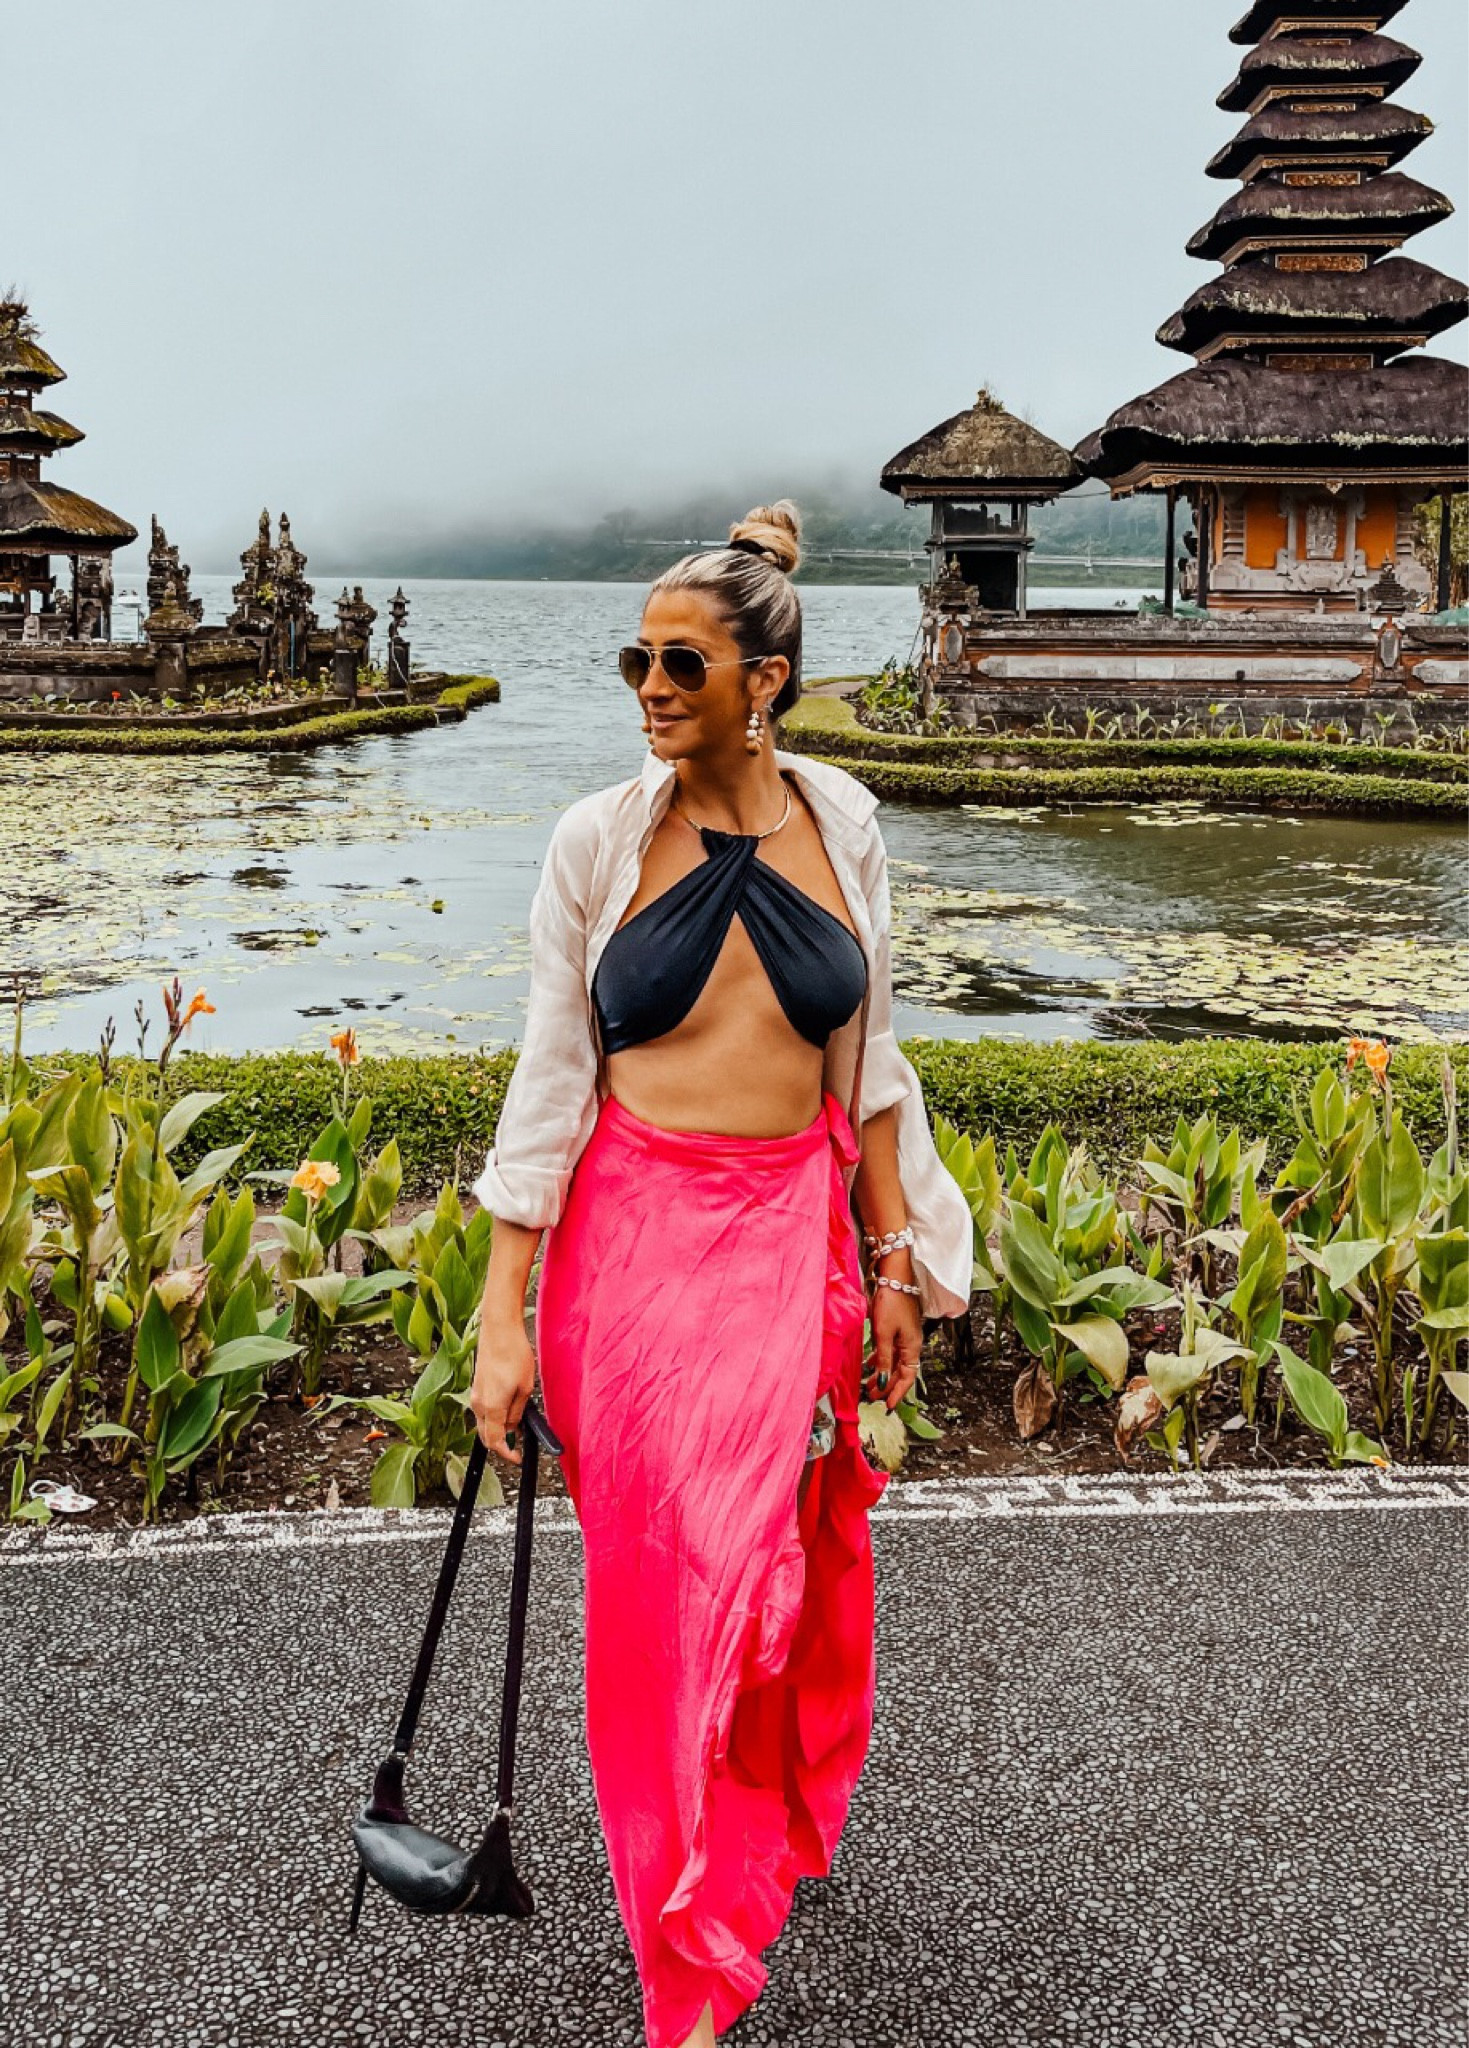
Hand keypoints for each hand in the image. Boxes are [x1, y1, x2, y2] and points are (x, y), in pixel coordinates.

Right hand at [470, 1317, 537, 1465]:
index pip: (495, 1442)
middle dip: (501, 1443)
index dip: (506, 1454)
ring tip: (518, 1425)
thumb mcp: (525, 1388)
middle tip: (518, 1444)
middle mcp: (478, 1404)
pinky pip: (483, 1410)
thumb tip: (514, 1428)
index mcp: (491, 1408)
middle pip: (485, 1436)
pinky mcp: (477, 1386)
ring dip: (498, 1429)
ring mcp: (475, 1395)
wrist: (499, 1329)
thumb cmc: (513, 1353)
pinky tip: (508, 1410)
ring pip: (484, 1423)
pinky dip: (494, 1417)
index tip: (516, 1457)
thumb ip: (517, 1413)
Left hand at [863, 1272, 922, 1410]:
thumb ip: (884, 1360)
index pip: (907, 1377)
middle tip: (873, 1397)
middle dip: (888, 1386)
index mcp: (912, 1347)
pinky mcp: (898, 1327)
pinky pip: (891, 1350)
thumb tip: (883, 1383)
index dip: (898, 1393)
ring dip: (883, 1374)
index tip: (888, 1406)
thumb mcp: (884, 1334)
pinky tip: (870, 1363)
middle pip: (902, 1371)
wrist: (895, 1277)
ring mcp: (905, 1335)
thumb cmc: (891, 1302)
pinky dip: (881, 1360)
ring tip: (869, 1385)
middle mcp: (912, 1343)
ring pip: (895, 1361)